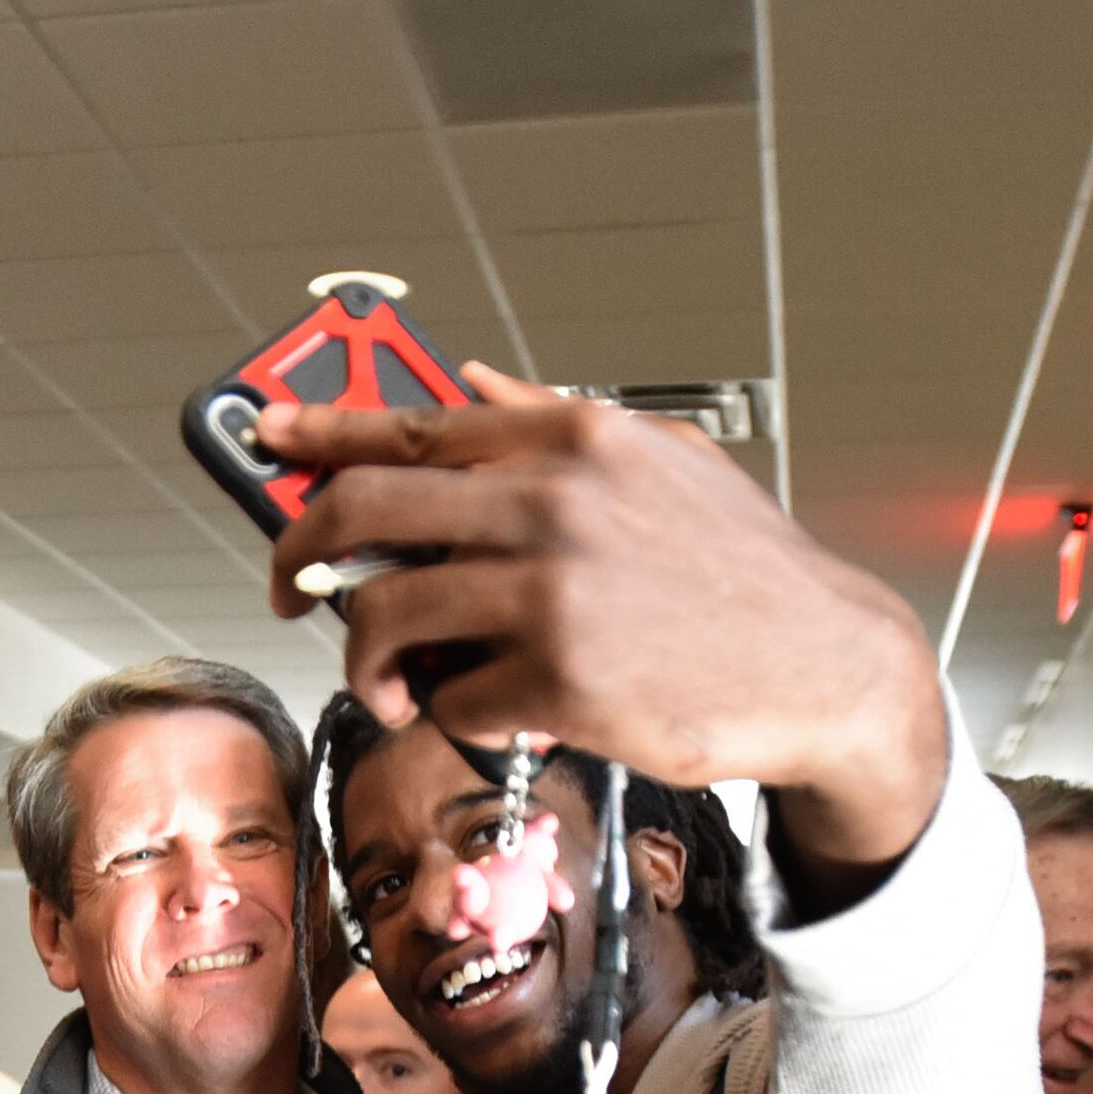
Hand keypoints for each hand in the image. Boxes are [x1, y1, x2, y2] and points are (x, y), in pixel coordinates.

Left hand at [258, 365, 949, 876]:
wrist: (826, 668)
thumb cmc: (744, 574)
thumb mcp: (661, 462)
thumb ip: (553, 419)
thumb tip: (466, 378)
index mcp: (571, 440)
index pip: (407, 426)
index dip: (317, 435)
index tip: (265, 443)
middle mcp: (552, 503)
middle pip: (359, 514)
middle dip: (297, 556)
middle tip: (291, 590)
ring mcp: (552, 595)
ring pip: (385, 618)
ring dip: (372, 662)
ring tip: (399, 684)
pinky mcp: (559, 685)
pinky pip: (447, 700)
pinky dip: (451, 715)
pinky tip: (494, 711)